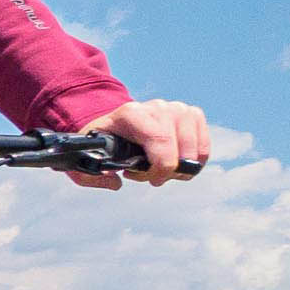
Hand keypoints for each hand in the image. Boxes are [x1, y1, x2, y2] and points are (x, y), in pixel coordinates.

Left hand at [79, 98, 208, 190]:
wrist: (115, 124)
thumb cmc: (102, 143)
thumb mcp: (86, 158)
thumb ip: (91, 176)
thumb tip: (115, 182)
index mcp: (130, 114)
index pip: (159, 140)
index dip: (161, 167)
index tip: (152, 179)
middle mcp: (156, 107)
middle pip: (179, 147)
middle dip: (168, 170)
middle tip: (152, 177)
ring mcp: (176, 108)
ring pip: (194, 147)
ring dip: (182, 166)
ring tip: (163, 169)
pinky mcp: (191, 114)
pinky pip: (204, 145)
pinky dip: (196, 160)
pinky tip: (178, 164)